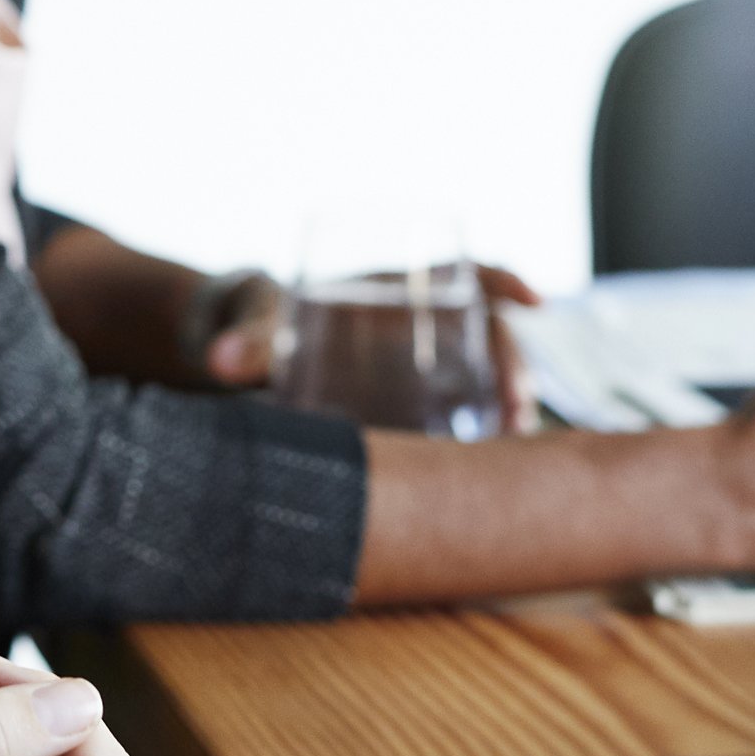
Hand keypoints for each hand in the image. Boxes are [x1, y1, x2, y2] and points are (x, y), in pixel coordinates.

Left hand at [206, 265, 545, 431]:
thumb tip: (219, 361)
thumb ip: (248, 339)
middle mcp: (431, 326)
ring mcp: (435, 370)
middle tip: (516, 415)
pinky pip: (469, 423)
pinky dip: (486, 446)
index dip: (507, 281)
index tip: (536, 302)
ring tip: (508, 452)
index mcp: (402, 287)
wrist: (258, 357)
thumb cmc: (270, 322)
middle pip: (495, 338)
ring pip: (491, 385)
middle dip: (516, 371)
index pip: (470, 272)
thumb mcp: (265, 324)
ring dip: (510, 414)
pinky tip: (490, 482)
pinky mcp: (426, 412)